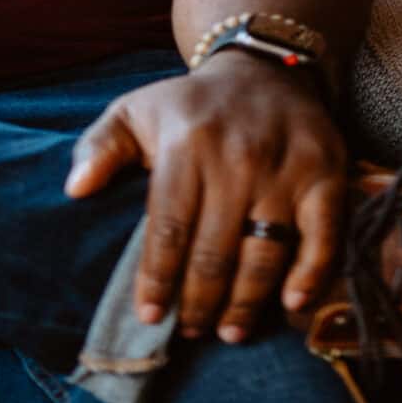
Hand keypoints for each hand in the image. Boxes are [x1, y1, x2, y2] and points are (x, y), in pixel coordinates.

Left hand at [65, 53, 348, 344]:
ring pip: (266, 251)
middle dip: (200, 300)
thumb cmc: (187, 105)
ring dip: (247, 300)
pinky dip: (312, 273)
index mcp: (187, 146)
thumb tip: (74, 189)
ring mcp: (287, 168)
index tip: (149, 315)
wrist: (263, 70)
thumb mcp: (131, 112)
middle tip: (191, 332)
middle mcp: (238, 159)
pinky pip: (324, 234)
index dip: (158, 277)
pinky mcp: (327, 174)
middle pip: (216, 249)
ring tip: (229, 332)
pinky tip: (292, 304)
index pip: (168, 227)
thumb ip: (98, 148)